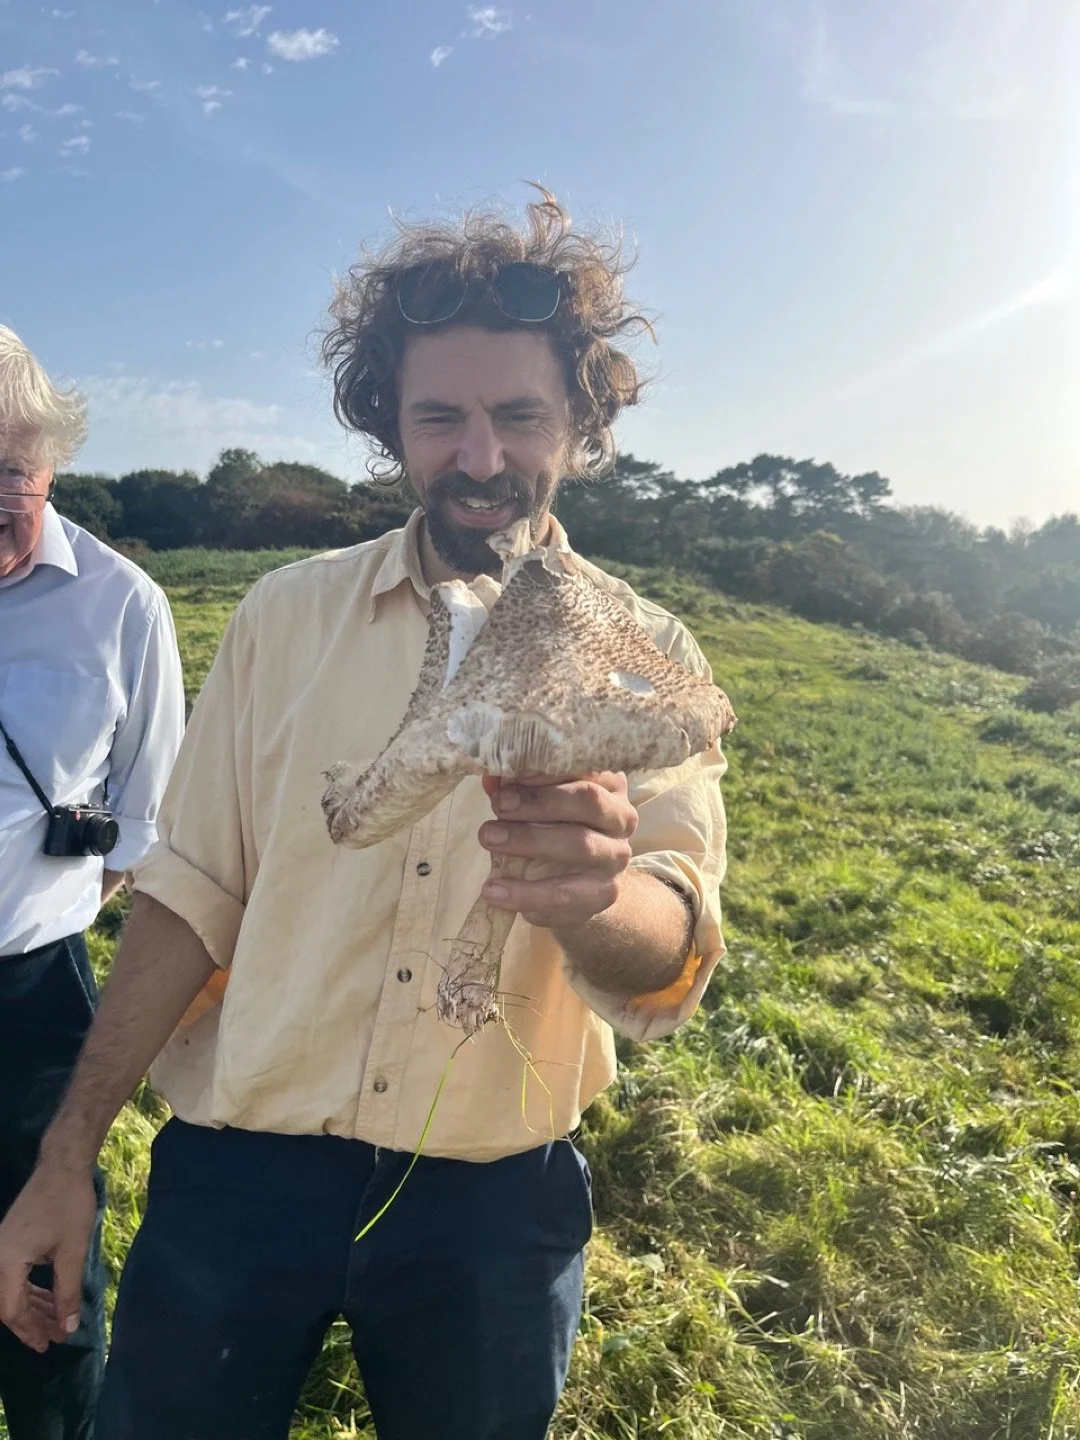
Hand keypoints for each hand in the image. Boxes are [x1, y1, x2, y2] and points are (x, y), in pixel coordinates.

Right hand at [0, 1162, 97, 1352]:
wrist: (62, 1166)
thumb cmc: (68, 1205)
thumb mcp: (73, 1252)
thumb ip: (68, 1292)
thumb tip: (68, 1328)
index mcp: (6, 1261)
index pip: (12, 1310)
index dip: (31, 1331)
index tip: (51, 1344)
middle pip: (8, 1303)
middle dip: (32, 1323)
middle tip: (54, 1339)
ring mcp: (1, 1249)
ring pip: (12, 1291)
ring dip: (33, 1308)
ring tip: (56, 1324)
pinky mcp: (10, 1242)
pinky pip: (16, 1276)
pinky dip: (32, 1290)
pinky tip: (50, 1300)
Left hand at [478, 771, 637, 930]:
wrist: (578, 887)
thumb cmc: (554, 831)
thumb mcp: (536, 804)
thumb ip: (516, 788)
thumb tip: (491, 777)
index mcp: (608, 784)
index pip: (584, 766)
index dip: (547, 769)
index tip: (510, 775)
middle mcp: (621, 816)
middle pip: (587, 800)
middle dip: (539, 802)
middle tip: (499, 805)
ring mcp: (616, 856)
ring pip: (580, 844)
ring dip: (529, 841)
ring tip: (489, 839)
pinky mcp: (604, 893)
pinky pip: (565, 893)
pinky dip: (525, 892)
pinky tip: (493, 890)